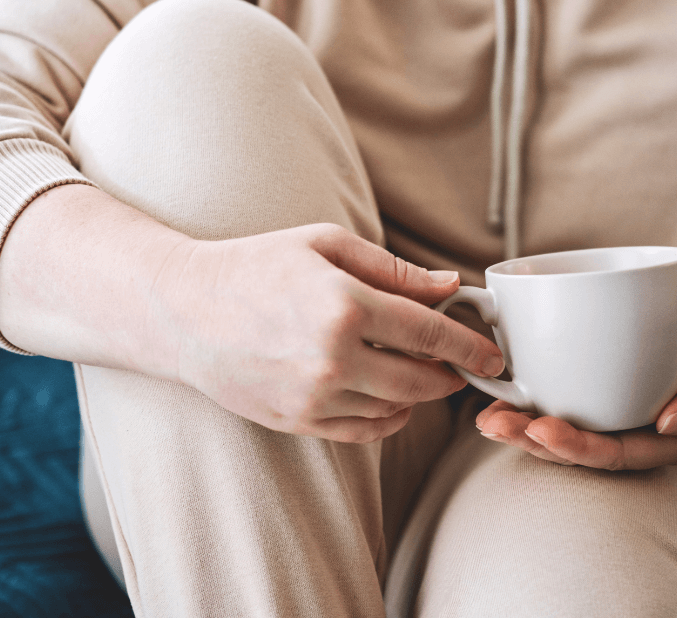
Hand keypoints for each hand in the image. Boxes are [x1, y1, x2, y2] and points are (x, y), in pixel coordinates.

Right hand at [154, 223, 504, 442]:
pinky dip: (388, 417)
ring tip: (418, 371)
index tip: (492, 353)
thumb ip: (394, 269)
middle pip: (422, 381)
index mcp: (345, 306)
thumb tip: (450, 286)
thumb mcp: (326, 245)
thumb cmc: (257, 266)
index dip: (470, 345)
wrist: (185, 311)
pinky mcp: (298, 421)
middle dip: (451, 375)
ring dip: (421, 396)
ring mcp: (314, 397)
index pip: (430, 333)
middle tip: (458, 363)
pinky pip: (365, 431)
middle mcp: (333, 358)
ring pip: (397, 411)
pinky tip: (387, 394)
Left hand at [474, 331, 676, 468]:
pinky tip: (501, 392)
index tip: (542, 430)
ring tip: (486, 417)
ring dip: (520, 424)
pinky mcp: (600, 394)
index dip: (575, 447)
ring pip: (560, 429)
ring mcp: (612, 418)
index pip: (611, 453)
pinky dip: (530, 399)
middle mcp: (628, 436)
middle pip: (573, 447)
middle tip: (494, 423)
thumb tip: (669, 423)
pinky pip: (563, 402)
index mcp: (659, 444)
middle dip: (530, 439)